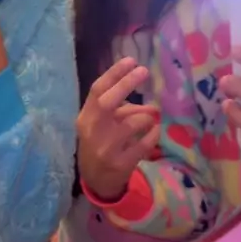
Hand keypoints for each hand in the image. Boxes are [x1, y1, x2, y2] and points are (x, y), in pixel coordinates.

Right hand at [77, 58, 159, 201]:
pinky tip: (155, 130)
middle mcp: (92, 132)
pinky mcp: (121, 164)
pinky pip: (144, 143)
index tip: (131, 60)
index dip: (114, 74)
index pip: (96, 91)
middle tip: (144, 71)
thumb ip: (115, 109)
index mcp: (85, 118)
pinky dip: (153, 133)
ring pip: (131, 123)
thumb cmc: (99, 144)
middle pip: (107, 102)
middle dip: (126, 84)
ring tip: (152, 115)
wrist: (96, 181)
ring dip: (146, 115)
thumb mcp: (99, 125)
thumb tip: (143, 101)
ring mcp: (106, 149)